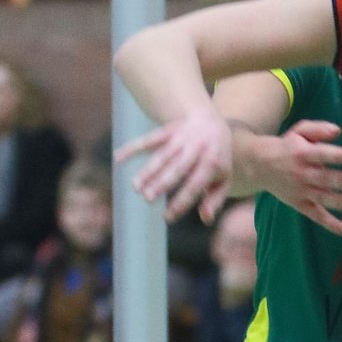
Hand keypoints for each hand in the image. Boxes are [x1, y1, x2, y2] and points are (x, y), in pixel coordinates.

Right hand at [116, 110, 234, 221]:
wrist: (211, 122)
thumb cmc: (216, 159)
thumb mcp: (223, 178)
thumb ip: (215, 200)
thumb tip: (205, 218)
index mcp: (212, 163)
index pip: (194, 186)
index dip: (181, 202)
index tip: (167, 217)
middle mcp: (197, 149)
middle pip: (177, 168)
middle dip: (162, 183)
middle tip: (148, 198)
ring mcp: (181, 138)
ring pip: (162, 156)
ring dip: (148, 170)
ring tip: (135, 187)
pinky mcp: (168, 130)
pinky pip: (149, 139)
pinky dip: (132, 147)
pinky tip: (118, 158)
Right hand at [252, 122, 341, 238]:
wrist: (259, 165)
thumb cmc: (286, 146)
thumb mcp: (299, 131)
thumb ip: (318, 129)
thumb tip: (338, 131)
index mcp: (302, 154)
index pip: (322, 155)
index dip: (337, 156)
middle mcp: (302, 174)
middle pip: (324, 179)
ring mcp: (301, 191)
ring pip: (322, 199)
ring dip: (340, 204)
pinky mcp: (300, 205)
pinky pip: (317, 216)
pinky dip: (332, 225)